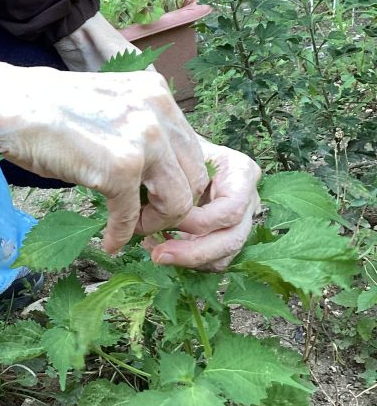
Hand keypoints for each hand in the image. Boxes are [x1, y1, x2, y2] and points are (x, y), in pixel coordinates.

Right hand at [0, 67, 209, 252]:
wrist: (12, 107)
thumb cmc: (49, 108)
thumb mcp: (110, 103)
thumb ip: (138, 125)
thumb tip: (153, 167)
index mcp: (157, 93)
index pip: (191, 149)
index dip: (177, 180)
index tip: (155, 197)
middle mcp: (158, 112)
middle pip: (194, 177)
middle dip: (174, 205)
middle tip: (147, 219)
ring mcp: (143, 141)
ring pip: (177, 202)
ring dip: (155, 223)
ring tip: (132, 230)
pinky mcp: (119, 171)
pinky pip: (131, 217)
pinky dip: (122, 235)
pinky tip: (109, 241)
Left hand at [141, 137, 260, 270]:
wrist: (180, 148)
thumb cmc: (178, 145)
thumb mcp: (178, 149)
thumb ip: (176, 174)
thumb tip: (156, 205)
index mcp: (242, 172)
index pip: (231, 210)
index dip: (198, 222)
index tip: (164, 219)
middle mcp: (250, 198)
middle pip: (232, 240)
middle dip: (193, 253)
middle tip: (157, 255)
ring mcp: (242, 220)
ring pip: (224, 257)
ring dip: (189, 260)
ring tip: (155, 251)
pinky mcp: (226, 235)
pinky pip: (213, 260)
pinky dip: (187, 260)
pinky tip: (160, 247)